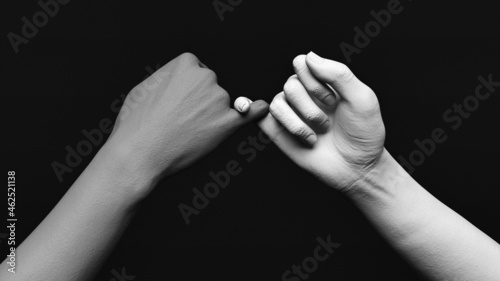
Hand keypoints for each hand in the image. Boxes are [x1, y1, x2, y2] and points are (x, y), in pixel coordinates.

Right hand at [106, 52, 267, 185]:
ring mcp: (219, 101)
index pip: (196, 70)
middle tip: (177, 120)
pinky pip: (248, 115)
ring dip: (208, 115)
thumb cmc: (137, 122)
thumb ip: (169, 77)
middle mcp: (207, 77)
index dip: (186, 88)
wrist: (140, 153)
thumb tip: (181, 79)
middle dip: (198, 101)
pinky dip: (256, 111)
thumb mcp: (145, 87)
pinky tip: (261, 108)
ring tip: (184, 132)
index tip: (175, 101)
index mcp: (186, 63)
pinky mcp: (227, 124)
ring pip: (220, 104)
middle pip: (210, 86)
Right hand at [258, 52, 384, 192]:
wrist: (356, 168)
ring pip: (277, 102)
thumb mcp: (362, 98)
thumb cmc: (363, 133)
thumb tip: (308, 56)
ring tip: (316, 136)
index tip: (334, 101)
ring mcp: (290, 113)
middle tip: (328, 124)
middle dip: (310, 108)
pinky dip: (269, 120)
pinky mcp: (278, 131)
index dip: (314, 81)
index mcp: (322, 81)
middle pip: (290, 84)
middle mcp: (303, 95)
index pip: (302, 63)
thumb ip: (338, 73)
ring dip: (298, 123)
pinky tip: (289, 130)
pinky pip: (262, 117)